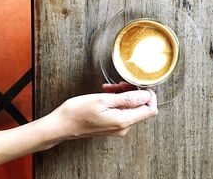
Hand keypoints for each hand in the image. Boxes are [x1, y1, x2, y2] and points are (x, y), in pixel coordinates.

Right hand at [39, 83, 157, 148]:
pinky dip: (117, 100)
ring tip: (110, 88)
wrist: (62, 125)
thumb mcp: (103, 100)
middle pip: (140, 107)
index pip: (150, 109)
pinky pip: (121, 110)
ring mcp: (118, 127)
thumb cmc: (78, 112)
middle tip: (120, 84)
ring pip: (130, 107)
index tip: (139, 85)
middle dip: (133, 92)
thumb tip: (146, 95)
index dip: (148, 95)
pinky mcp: (112, 125)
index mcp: (123, 121)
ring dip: (123, 94)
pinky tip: (107, 93)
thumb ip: (127, 98)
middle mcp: (123, 127)